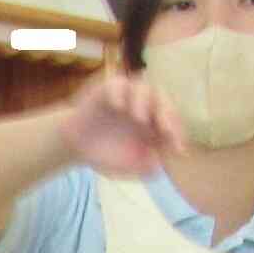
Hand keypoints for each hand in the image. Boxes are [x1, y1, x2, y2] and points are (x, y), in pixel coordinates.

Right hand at [58, 68, 183, 182]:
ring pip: (144, 88)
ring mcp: (127, 97)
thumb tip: (158, 165)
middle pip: (163, 101)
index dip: (178, 135)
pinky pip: (118, 84)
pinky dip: (120, 93)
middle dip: (167, 115)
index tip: (178, 151)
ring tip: (140, 118)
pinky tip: (117, 106)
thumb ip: (142, 168)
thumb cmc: (105, 154)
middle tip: (166, 129)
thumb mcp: (125, 168)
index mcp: (154, 124)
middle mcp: (144, 107)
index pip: (173, 123)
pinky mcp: (108, 90)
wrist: (75, 146)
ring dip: (145, 101)